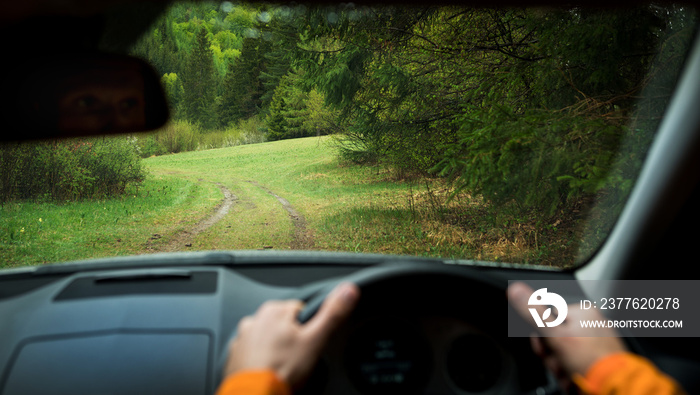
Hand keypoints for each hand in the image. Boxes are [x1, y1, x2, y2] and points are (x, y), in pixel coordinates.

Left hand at [224, 282, 359, 387]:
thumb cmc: (282, 370)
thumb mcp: (315, 340)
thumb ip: (332, 313)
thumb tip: (348, 290)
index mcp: (274, 311)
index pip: (300, 311)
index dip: (309, 329)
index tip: (309, 343)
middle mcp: (254, 320)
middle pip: (283, 325)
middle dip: (292, 340)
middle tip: (298, 358)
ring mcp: (243, 339)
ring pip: (268, 340)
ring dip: (276, 350)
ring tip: (284, 367)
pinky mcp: (235, 357)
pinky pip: (253, 355)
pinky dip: (261, 361)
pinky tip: (270, 371)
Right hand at [507, 282, 626, 387]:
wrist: (614, 388)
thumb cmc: (590, 362)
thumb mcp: (555, 334)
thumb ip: (533, 313)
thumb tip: (515, 289)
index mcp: (582, 311)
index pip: (546, 318)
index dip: (540, 337)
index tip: (544, 348)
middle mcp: (591, 323)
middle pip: (554, 337)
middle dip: (551, 355)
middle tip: (559, 363)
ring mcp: (596, 342)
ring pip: (563, 352)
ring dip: (560, 366)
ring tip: (570, 373)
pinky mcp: (598, 358)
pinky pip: (575, 362)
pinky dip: (572, 372)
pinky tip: (576, 377)